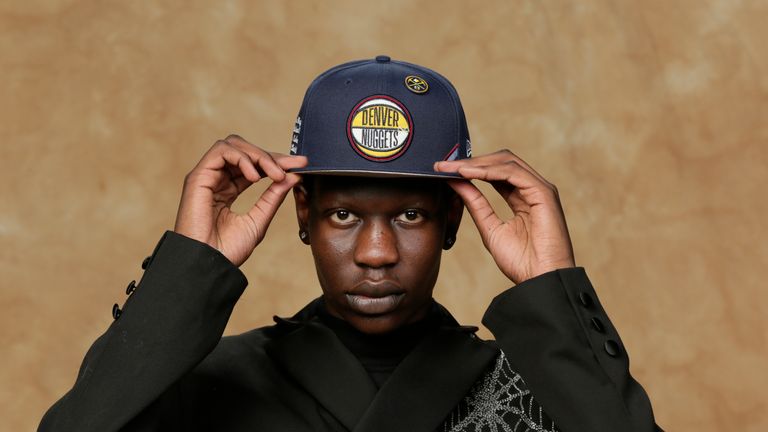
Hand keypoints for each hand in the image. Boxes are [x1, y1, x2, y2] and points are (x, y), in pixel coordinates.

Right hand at [174, 135, 306, 265]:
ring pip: (233, 145)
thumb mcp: (259, 220)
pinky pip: (221, 151)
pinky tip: (255, 177)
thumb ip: (273, 197)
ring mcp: (206, 177)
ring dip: (258, 155)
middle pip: (244, 150)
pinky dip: (242, 158)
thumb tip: (293, 175)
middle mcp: (216, 180)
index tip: (300, 164)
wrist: (208, 266)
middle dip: (270, 155)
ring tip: (274, 174)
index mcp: (228, 190)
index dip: (276, 161)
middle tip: (291, 166)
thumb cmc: (227, 251)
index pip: (254, 165)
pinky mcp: (198, 177)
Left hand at [434, 150, 574, 283]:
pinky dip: (489, 170)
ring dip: (476, 163)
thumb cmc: (522, 262)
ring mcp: (540, 189)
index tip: (443, 171)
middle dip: (471, 161)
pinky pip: (513, 172)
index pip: (495, 172)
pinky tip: (469, 173)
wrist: (541, 281)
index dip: (470, 168)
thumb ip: (475, 204)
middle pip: (501, 161)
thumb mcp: (490, 228)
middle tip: (443, 166)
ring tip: (452, 168)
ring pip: (506, 162)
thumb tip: (456, 183)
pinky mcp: (544, 193)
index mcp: (522, 197)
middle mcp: (533, 189)